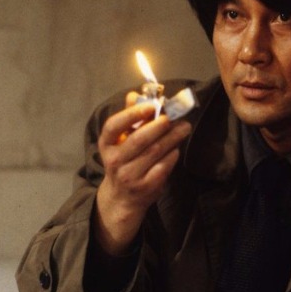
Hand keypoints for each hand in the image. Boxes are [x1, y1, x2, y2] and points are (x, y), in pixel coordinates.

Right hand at [93, 92, 191, 254]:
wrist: (121, 198)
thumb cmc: (123, 161)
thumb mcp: (120, 140)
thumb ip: (129, 117)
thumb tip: (136, 93)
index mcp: (106, 144)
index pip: (114, 126)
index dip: (132, 114)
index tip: (151, 105)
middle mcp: (114, 160)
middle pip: (139, 139)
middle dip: (159, 126)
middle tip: (175, 116)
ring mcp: (129, 176)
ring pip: (154, 152)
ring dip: (172, 138)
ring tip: (184, 128)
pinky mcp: (144, 188)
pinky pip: (162, 168)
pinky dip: (172, 156)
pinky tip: (176, 149)